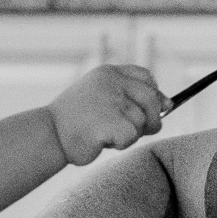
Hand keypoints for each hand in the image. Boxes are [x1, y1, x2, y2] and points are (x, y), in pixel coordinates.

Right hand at [47, 65, 164, 165]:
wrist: (48, 134)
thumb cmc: (75, 122)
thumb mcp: (100, 99)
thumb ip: (129, 98)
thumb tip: (168, 105)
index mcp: (108, 73)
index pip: (145, 77)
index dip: (155, 93)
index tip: (159, 107)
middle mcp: (111, 82)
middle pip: (151, 99)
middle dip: (151, 119)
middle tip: (136, 132)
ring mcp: (111, 100)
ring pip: (141, 122)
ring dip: (130, 134)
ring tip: (105, 134)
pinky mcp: (110, 121)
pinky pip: (131, 136)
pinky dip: (121, 144)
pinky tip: (102, 141)